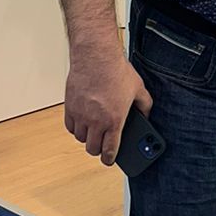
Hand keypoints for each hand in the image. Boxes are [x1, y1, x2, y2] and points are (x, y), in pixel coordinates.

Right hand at [64, 48, 152, 164]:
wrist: (96, 56)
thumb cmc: (116, 70)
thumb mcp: (138, 88)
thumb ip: (145, 105)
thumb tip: (145, 115)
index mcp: (114, 120)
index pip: (109, 151)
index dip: (109, 159)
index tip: (110, 160)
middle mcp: (96, 121)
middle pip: (92, 148)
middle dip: (98, 149)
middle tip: (102, 144)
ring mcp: (81, 115)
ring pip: (81, 138)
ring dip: (87, 137)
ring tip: (94, 131)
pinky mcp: (70, 107)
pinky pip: (70, 127)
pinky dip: (76, 128)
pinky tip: (82, 123)